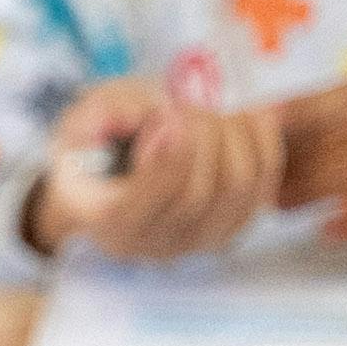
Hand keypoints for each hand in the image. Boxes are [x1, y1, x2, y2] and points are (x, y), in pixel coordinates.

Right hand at [24, 76, 281, 261]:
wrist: (117, 172)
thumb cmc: (99, 145)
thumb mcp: (82, 122)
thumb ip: (97, 117)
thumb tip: (118, 121)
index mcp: (110, 222)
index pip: (148, 202)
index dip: (167, 157)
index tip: (169, 116)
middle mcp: (156, 243)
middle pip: (200, 192)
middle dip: (200, 132)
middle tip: (182, 103)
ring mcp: (199, 240)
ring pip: (238, 186)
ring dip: (231, 133)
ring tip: (207, 111)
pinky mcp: (234, 224)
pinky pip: (264, 183)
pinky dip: (263, 142)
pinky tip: (246, 116)